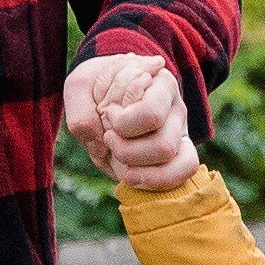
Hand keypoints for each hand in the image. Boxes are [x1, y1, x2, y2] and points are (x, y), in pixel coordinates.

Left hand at [62, 51, 197, 190]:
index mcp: (160, 83)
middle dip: (126, 150)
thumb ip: (81, 110)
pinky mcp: (178, 152)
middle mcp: (176, 108)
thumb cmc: (95, 88)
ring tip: (115, 152)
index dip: (122, 123)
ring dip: (134, 165)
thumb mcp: (79, 86)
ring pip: (170, 162)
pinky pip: (185, 171)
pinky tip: (131, 176)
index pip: (150, 114)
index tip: (107, 112)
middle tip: (108, 136)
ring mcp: (180, 132)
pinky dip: (155, 180)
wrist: (104, 96)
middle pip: (163, 145)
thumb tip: (100, 141)